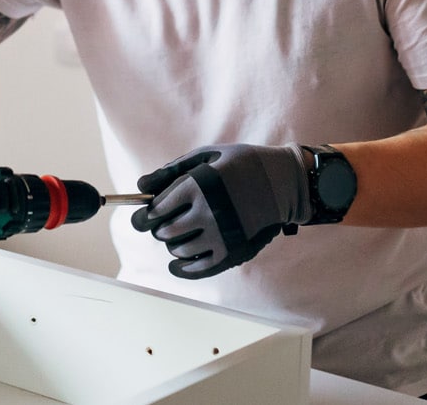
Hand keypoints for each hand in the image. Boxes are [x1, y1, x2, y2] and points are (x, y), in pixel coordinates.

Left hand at [131, 143, 310, 278]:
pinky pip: (199, 269)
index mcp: (198, 185)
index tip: (143, 217)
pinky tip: (178, 264)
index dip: (145, 215)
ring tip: (180, 235)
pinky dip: (183, 269)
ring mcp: (222, 235)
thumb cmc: (242, 165)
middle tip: (164, 224)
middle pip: (165, 232)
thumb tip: (140, 188)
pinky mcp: (234, 252)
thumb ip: (171, 171)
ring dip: (174, 245)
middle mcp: (208, 212)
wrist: (286, 182)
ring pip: (179, 250)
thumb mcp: (208, 156)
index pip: (156, 210)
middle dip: (159, 228)